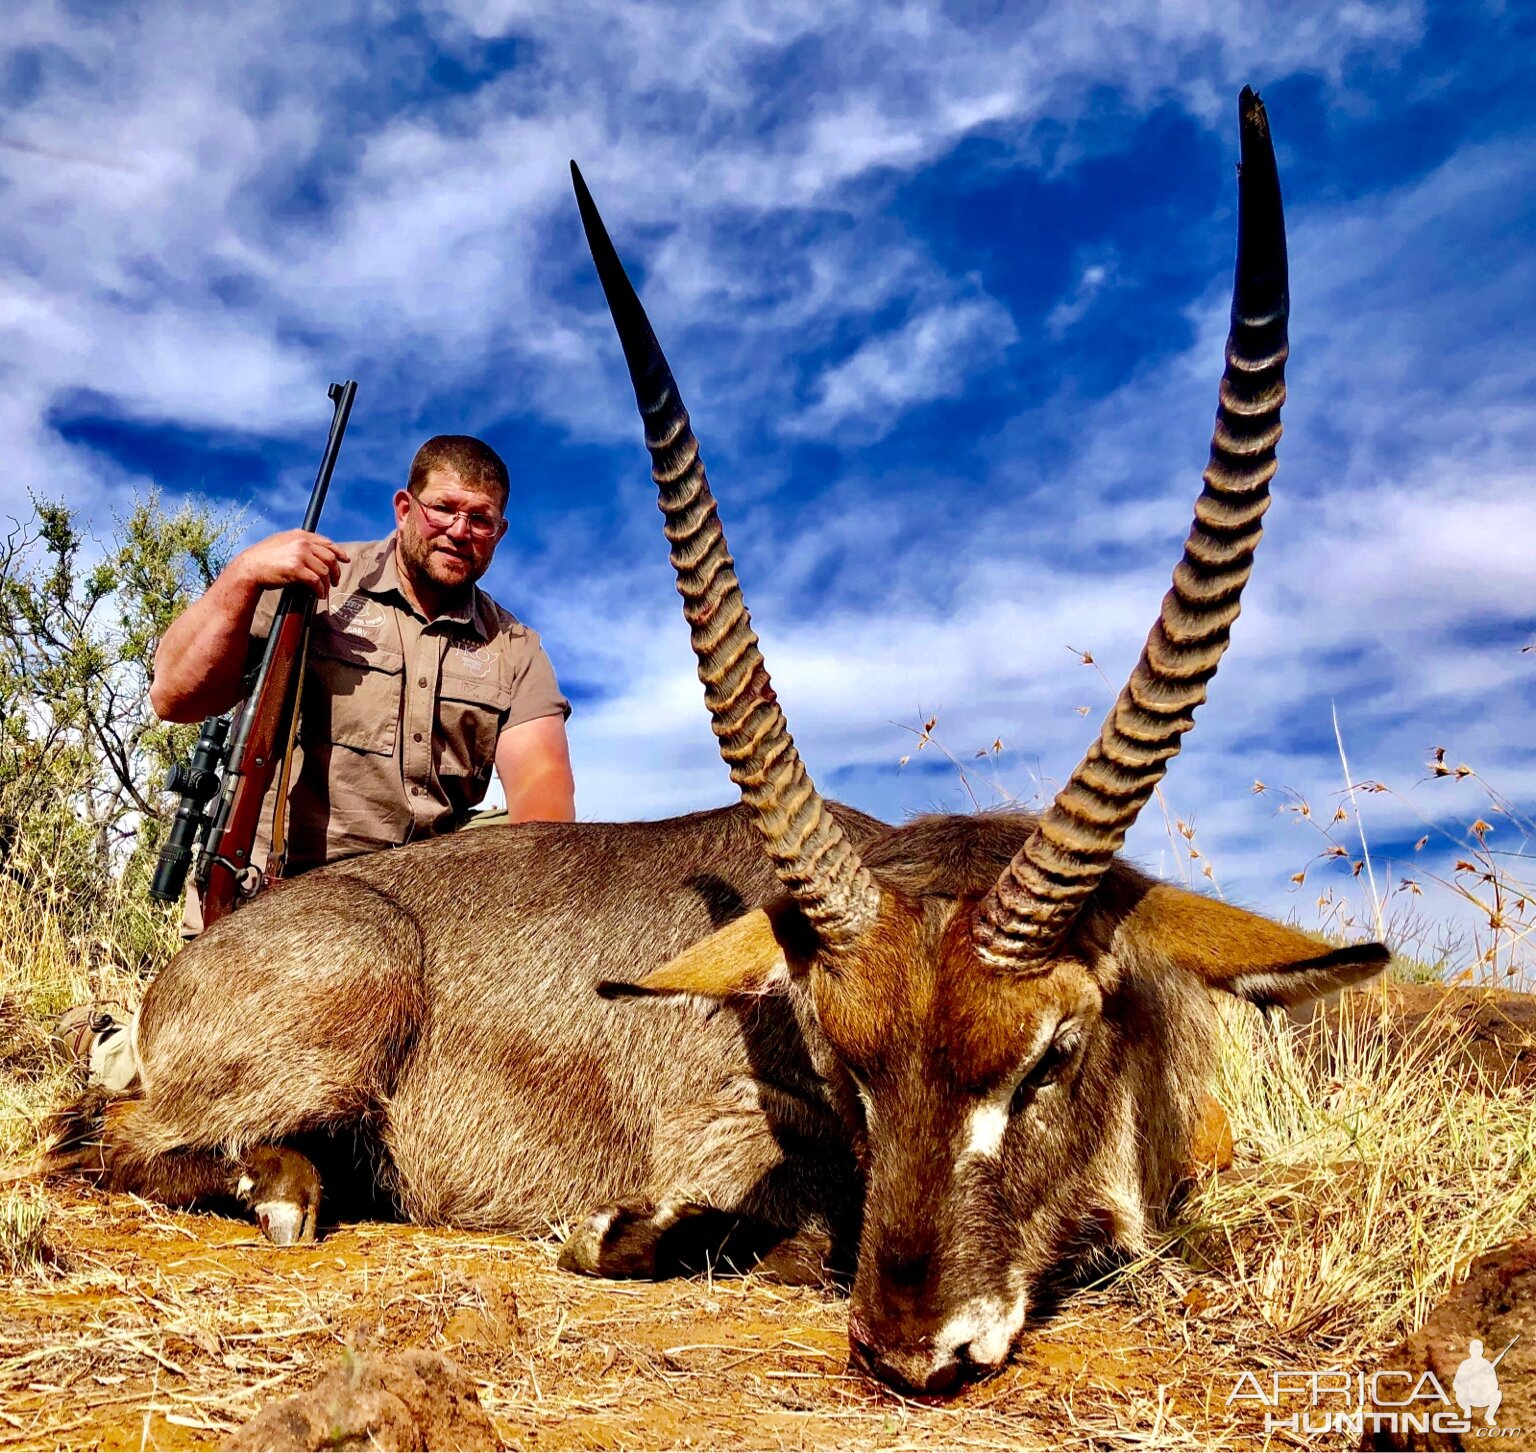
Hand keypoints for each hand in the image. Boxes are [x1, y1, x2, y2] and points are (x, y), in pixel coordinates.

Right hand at [231, 530, 350, 597]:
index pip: (327, 543)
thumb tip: (315, 551)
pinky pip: (316, 581)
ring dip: (327, 584)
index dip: (339, 552)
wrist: (250, 567)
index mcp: (300, 535)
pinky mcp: (296, 569)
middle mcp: (302, 542)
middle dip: (336, 571)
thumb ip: (298, 543)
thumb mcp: (282, 542)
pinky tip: (319, 595)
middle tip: (335, 582)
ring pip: (325, 571)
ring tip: (325, 591)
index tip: (345, 560)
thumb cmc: (265, 558)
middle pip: (330, 558)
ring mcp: (300, 555)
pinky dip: (320, 590)